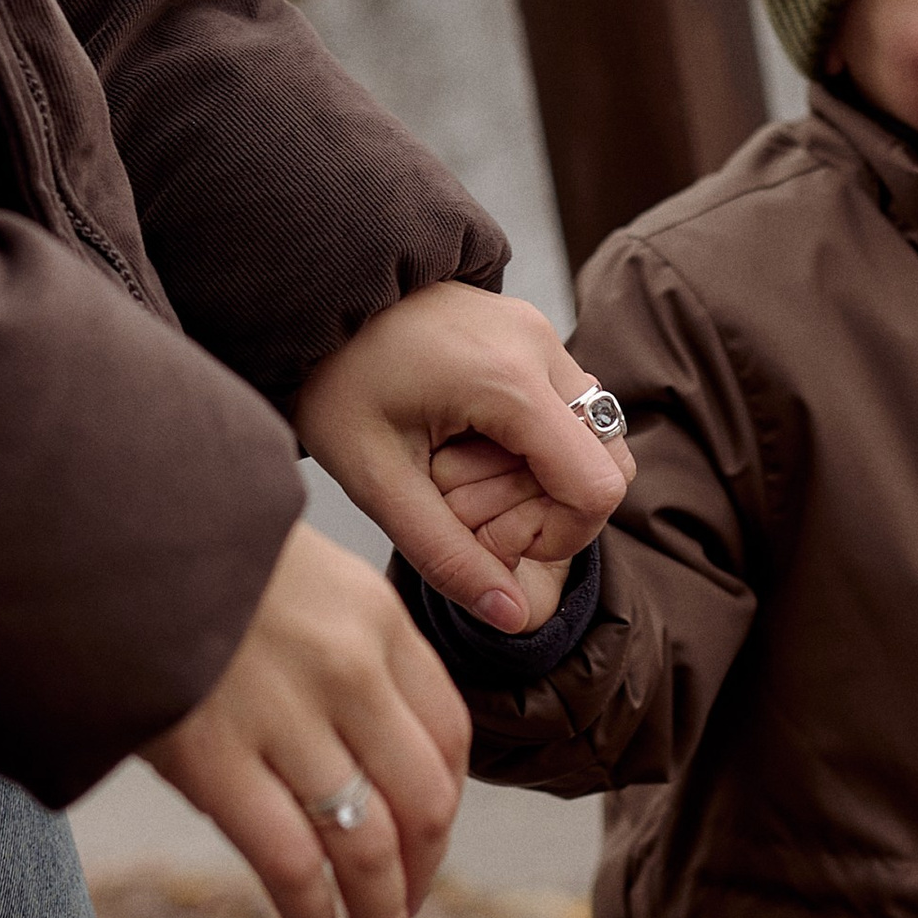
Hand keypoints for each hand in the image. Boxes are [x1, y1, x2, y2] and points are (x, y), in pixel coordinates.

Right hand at [141, 520, 470, 917]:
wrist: (94, 524)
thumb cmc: (188, 553)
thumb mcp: (298, 571)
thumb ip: (343, 645)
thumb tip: (370, 742)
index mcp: (376, 616)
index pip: (448, 733)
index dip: (445, 805)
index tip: (428, 843)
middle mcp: (348, 668)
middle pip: (422, 800)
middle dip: (421, 873)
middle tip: (406, 915)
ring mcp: (284, 715)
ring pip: (367, 844)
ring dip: (380, 912)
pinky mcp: (214, 757)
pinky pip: (290, 859)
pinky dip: (311, 908)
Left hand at [295, 282, 630, 629]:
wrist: (308, 301)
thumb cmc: (331, 382)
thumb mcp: (375, 482)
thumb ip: (445, 554)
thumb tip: (510, 616)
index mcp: (510, 380)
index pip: (598, 489)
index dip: (558, 537)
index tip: (490, 542)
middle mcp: (540, 346)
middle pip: (609, 465)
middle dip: (552, 510)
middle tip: (468, 511)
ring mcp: (539, 333)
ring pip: (592, 438)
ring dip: (541, 477)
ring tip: (458, 473)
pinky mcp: (527, 334)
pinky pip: (565, 408)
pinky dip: (533, 445)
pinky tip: (465, 444)